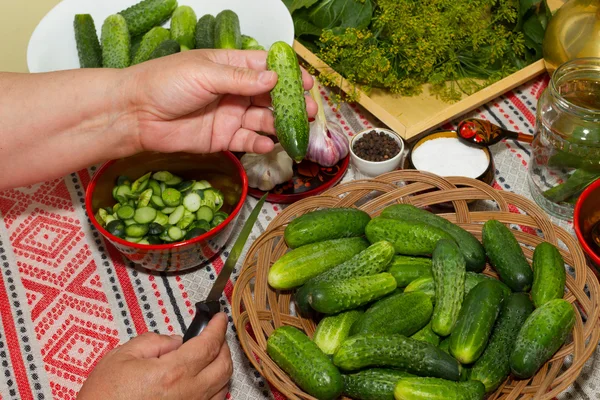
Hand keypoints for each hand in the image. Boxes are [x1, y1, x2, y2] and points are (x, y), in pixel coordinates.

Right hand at [77, 313, 232, 399]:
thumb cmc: (104, 396)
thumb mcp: (122, 356)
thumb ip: (154, 342)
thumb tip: (175, 340)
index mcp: (173, 372)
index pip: (208, 344)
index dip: (218, 327)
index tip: (219, 318)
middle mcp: (188, 393)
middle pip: (223, 365)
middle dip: (224, 345)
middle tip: (216, 334)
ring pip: (222, 385)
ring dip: (222, 366)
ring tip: (212, 354)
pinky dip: (216, 387)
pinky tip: (205, 379)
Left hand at [126, 49, 316, 154]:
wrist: (136, 114)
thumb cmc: (164, 83)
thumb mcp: (205, 73)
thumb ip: (241, 78)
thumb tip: (274, 79)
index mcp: (230, 67)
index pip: (266, 68)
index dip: (288, 75)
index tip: (307, 82)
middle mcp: (234, 91)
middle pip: (271, 96)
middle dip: (291, 103)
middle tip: (310, 110)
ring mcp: (230, 115)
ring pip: (264, 120)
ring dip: (281, 124)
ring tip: (296, 129)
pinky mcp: (223, 138)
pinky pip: (248, 141)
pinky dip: (260, 143)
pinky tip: (268, 144)